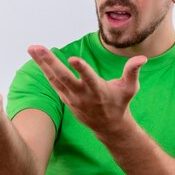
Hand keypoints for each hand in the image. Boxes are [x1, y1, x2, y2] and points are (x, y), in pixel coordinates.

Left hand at [27, 45, 146, 134]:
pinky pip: (53, 83)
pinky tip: (37, 58)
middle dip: (49, 62)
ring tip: (32, 48)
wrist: (108, 126)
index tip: (73, 58)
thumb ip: (132, 71)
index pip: (89, 78)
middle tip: (37, 47)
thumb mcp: (129, 88)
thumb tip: (142, 58)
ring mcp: (71, 98)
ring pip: (54, 78)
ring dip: (42, 63)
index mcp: (98, 90)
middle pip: (63, 76)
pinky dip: (45, 71)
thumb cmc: (120, 103)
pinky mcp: (66, 98)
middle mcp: (82, 94)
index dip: (81, 69)